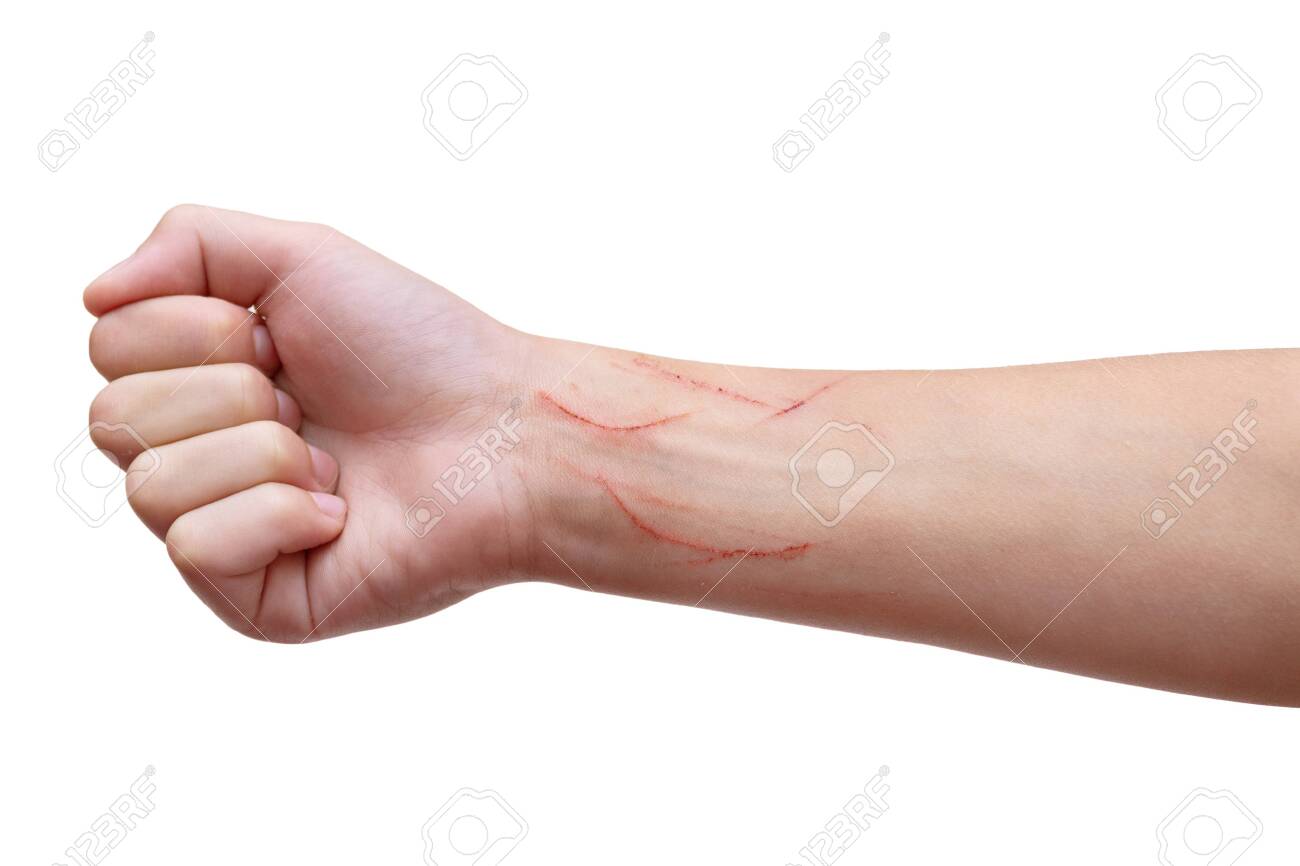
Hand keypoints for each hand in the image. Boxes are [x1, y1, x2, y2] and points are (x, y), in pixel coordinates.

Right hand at [86, 206, 538, 640]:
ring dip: (262, 452)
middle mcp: (200, 457)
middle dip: (232, 391)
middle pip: (114, 416)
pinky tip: (338, 513)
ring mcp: (225, 534)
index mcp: (200, 380)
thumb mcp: (301, 259)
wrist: (504, 431)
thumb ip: (188, 243)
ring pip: (150, 485)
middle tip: (310, 404)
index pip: (109, 344)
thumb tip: (91, 294)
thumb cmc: (419, 348)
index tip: (280, 338)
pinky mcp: (255, 601)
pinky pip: (197, 548)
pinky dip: (278, 514)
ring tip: (332, 461)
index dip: (197, 327)